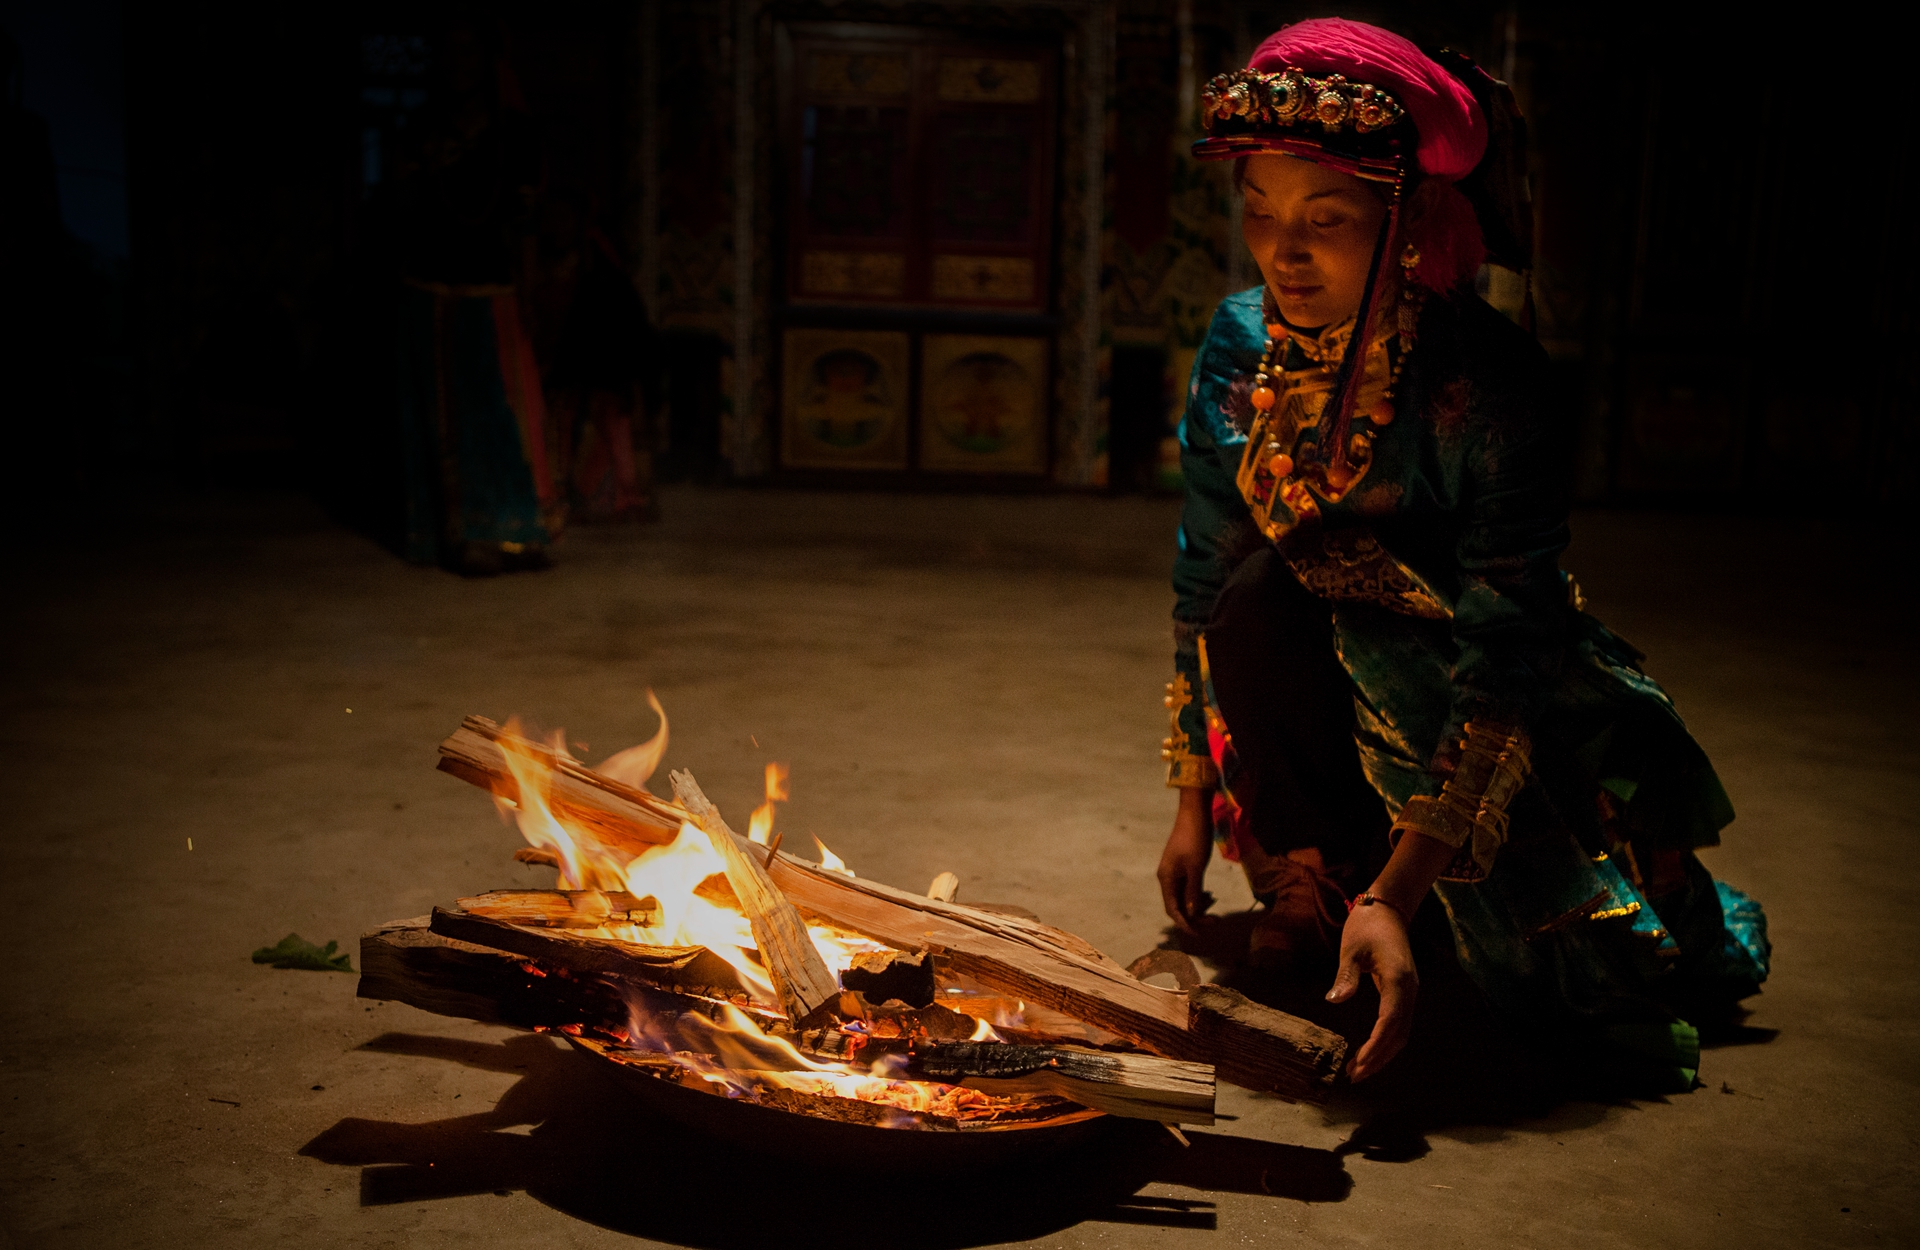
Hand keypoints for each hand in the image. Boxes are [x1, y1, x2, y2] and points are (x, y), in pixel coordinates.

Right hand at [1157, 787, 1213, 932]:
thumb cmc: (1195, 839)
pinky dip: (1196, 895)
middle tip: (1215, 921)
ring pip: (1182, 897)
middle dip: (1194, 917)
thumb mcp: (1196, 868)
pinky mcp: (1181, 866)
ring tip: (1213, 905)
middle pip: (1177, 906)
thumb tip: (1192, 914)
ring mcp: (1173, 872)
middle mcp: (1167, 878)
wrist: (1194, 814)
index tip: (1201, 933)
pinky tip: (1208, 894)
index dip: (1185, 924)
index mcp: (1167, 879)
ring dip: (1196, 906)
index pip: (1173, 910)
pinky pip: (1186, 888)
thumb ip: (1193, 892)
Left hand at [1326, 898, 1417, 1081]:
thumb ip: (1346, 976)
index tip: (1358, 1064)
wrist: (1388, 909)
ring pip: (1401, 1032)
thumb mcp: (1351, 948)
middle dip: (1378, 1058)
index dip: (1375, 1047)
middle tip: (1354, 1076)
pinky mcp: (1404, 992)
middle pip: (1398, 1034)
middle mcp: (1408, 990)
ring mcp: (1409, 992)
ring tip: (1358, 1069)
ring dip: (1382, 1054)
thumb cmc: (1367, 926)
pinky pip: (1398, 1023)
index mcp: (1398, 980)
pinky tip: (1369, 1050)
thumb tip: (1334, 1001)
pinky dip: (1385, 1041)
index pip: (1389, 1022)